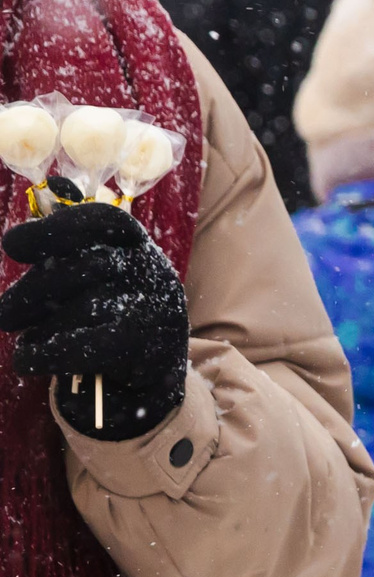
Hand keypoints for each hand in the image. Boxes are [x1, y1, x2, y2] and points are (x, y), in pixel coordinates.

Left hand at [0, 202, 189, 436]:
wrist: (152, 380)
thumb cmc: (111, 318)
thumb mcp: (98, 275)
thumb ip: (71, 244)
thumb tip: (47, 196)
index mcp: (137, 246)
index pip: (100, 220)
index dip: (53, 228)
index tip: (11, 246)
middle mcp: (153, 271)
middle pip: (80, 268)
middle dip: (31, 293)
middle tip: (3, 315)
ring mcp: (155, 309)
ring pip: (79, 309)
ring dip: (40, 329)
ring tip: (27, 341)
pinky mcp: (146, 348)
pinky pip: (81, 346)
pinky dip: (43, 354)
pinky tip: (26, 360)